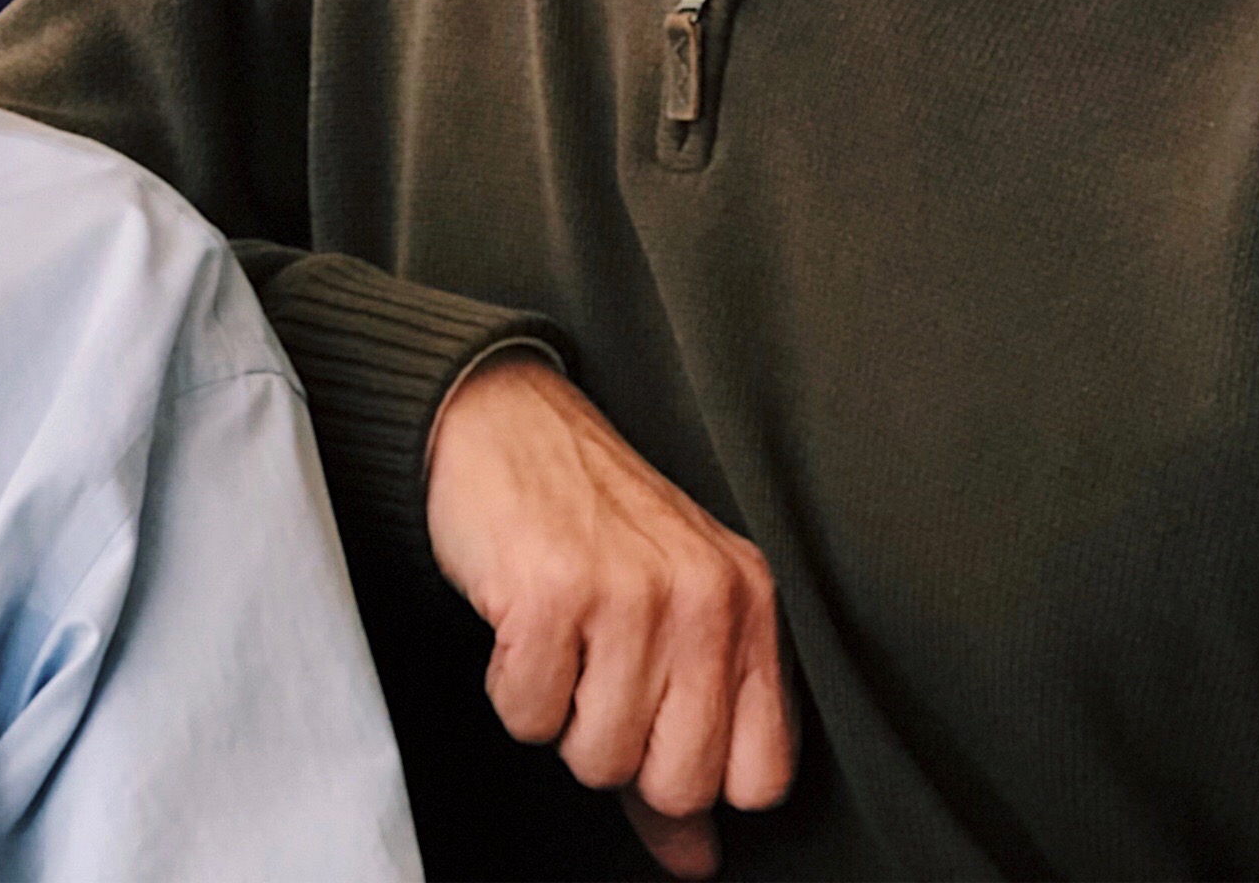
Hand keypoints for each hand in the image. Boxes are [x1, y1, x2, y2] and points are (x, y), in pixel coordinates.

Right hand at [425, 353, 793, 877]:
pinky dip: (509, 686)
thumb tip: (695, 862)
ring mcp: (629, 592)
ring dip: (558, 715)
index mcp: (749, 603)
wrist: (498, 419)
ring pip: (596, 758)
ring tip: (557, 638)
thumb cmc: (586, 523)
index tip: (655, 729)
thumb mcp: (665, 617)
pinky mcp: (550, 592)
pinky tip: (518, 621)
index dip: (695, 777)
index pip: (761, 776)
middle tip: (593, 676)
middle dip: (618, 752)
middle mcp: (703, 597)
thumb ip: (687, 739)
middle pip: (676, 781)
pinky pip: (527, 716)